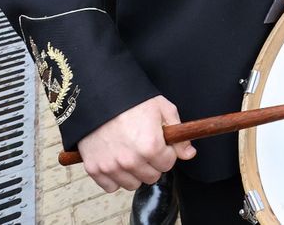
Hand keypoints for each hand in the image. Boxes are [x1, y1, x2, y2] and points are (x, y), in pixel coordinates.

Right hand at [75, 95, 192, 192]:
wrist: (99, 96)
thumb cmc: (132, 101)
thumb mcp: (163, 109)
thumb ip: (179, 134)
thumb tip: (189, 154)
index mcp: (150, 146)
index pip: (168, 164)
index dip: (166, 152)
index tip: (160, 143)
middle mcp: (131, 160)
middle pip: (151, 177)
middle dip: (152, 164)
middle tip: (144, 148)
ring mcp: (111, 166)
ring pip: (132, 184)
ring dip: (134, 173)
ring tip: (129, 153)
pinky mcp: (94, 168)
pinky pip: (111, 186)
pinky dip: (114, 177)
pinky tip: (116, 161)